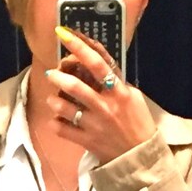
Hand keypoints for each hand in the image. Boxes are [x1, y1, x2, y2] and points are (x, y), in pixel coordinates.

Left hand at [46, 26, 156, 163]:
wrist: (140, 157)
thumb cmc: (138, 123)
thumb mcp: (133, 97)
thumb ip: (115, 82)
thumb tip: (97, 62)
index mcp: (119, 92)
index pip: (97, 64)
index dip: (79, 47)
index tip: (64, 33)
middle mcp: (105, 107)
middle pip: (76, 86)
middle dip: (60, 76)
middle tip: (52, 73)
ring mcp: (94, 125)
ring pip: (65, 108)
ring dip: (55, 100)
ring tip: (53, 98)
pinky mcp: (86, 141)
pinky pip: (62, 129)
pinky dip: (55, 122)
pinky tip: (57, 119)